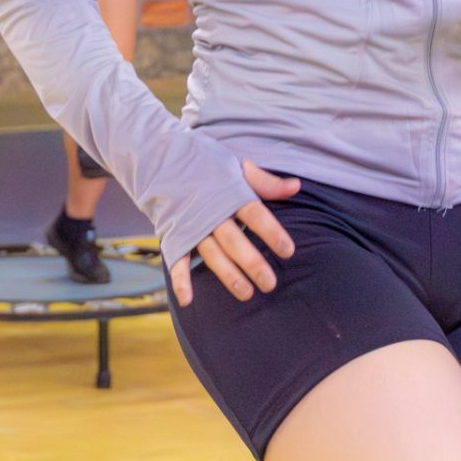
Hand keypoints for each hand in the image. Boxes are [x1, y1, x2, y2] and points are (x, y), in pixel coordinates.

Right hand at [169, 160, 300, 307]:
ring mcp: (191, 226)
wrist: (163, 160)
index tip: (288, 251)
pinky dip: (180, 280)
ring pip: (212, 254)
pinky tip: (188, 300)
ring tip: (246, 294)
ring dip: (228, 275)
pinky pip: (177, 260)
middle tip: (270, 283)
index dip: (271, 232)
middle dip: (252, 263)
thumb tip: (296, 186)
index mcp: (229, 193)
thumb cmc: (207, 166)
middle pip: (234, 240)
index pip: (254, 213)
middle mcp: (210, 212)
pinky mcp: (176, 236)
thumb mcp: (237, 167)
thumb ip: (265, 181)